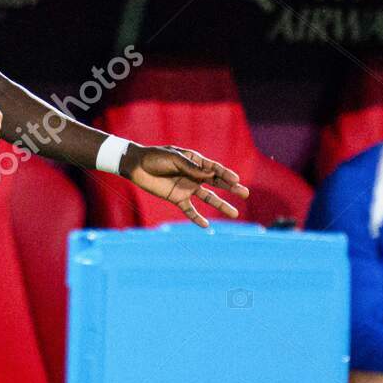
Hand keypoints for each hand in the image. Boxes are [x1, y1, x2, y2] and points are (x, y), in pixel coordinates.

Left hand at [124, 145, 248, 227]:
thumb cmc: (156, 157)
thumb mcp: (174, 158)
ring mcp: (187, 188)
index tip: (237, 180)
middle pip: (217, 183)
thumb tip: (211, 174)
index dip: (226, 174)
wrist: (137, 166)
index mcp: (196, 161)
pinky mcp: (177, 198)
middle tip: (245, 194)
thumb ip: (191, 167)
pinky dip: (197, 218)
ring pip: (208, 198)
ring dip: (221, 205)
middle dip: (231, 188)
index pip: (215, 169)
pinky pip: (189, 210)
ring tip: (234, 213)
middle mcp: (194, 175)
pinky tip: (207, 225)